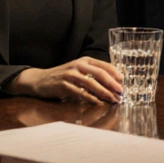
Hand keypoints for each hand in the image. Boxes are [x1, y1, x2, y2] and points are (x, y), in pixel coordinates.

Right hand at [8, 57, 123, 103]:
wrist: (39, 80)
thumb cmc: (62, 76)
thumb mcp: (78, 70)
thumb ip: (93, 74)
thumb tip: (113, 83)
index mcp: (84, 60)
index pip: (104, 65)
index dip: (115, 74)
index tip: (124, 83)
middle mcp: (78, 65)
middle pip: (100, 74)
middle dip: (113, 84)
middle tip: (121, 93)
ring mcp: (70, 74)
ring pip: (92, 83)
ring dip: (104, 92)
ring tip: (113, 99)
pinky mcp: (63, 85)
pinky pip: (80, 92)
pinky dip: (90, 98)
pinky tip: (98, 103)